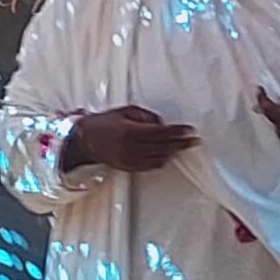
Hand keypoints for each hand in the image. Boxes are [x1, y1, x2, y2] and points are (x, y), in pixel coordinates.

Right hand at [61, 105, 198, 174]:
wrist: (86, 140)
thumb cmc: (105, 122)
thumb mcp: (126, 111)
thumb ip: (146, 117)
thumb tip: (163, 125)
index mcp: (129, 131)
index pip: (160, 133)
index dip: (177, 132)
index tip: (189, 130)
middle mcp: (130, 148)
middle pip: (163, 147)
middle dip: (180, 143)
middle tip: (193, 140)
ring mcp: (129, 160)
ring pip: (159, 158)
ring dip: (173, 152)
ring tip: (183, 145)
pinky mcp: (129, 167)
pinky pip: (151, 166)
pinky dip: (162, 160)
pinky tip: (169, 154)